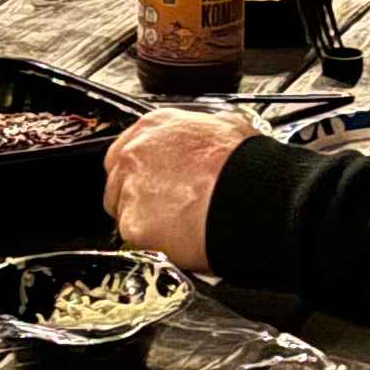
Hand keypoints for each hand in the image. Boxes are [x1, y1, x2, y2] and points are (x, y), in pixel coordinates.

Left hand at [103, 107, 251, 274]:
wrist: (252, 197)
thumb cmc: (245, 165)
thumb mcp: (225, 127)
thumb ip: (202, 132)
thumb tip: (209, 136)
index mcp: (154, 127)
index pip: (128, 151)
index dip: (143, 171)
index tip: (156, 183)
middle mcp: (135, 154)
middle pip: (117, 181)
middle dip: (137, 196)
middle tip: (165, 209)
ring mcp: (130, 190)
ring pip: (123, 212)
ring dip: (144, 221)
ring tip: (177, 226)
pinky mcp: (134, 225)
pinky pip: (134, 239)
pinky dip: (153, 243)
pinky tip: (178, 239)